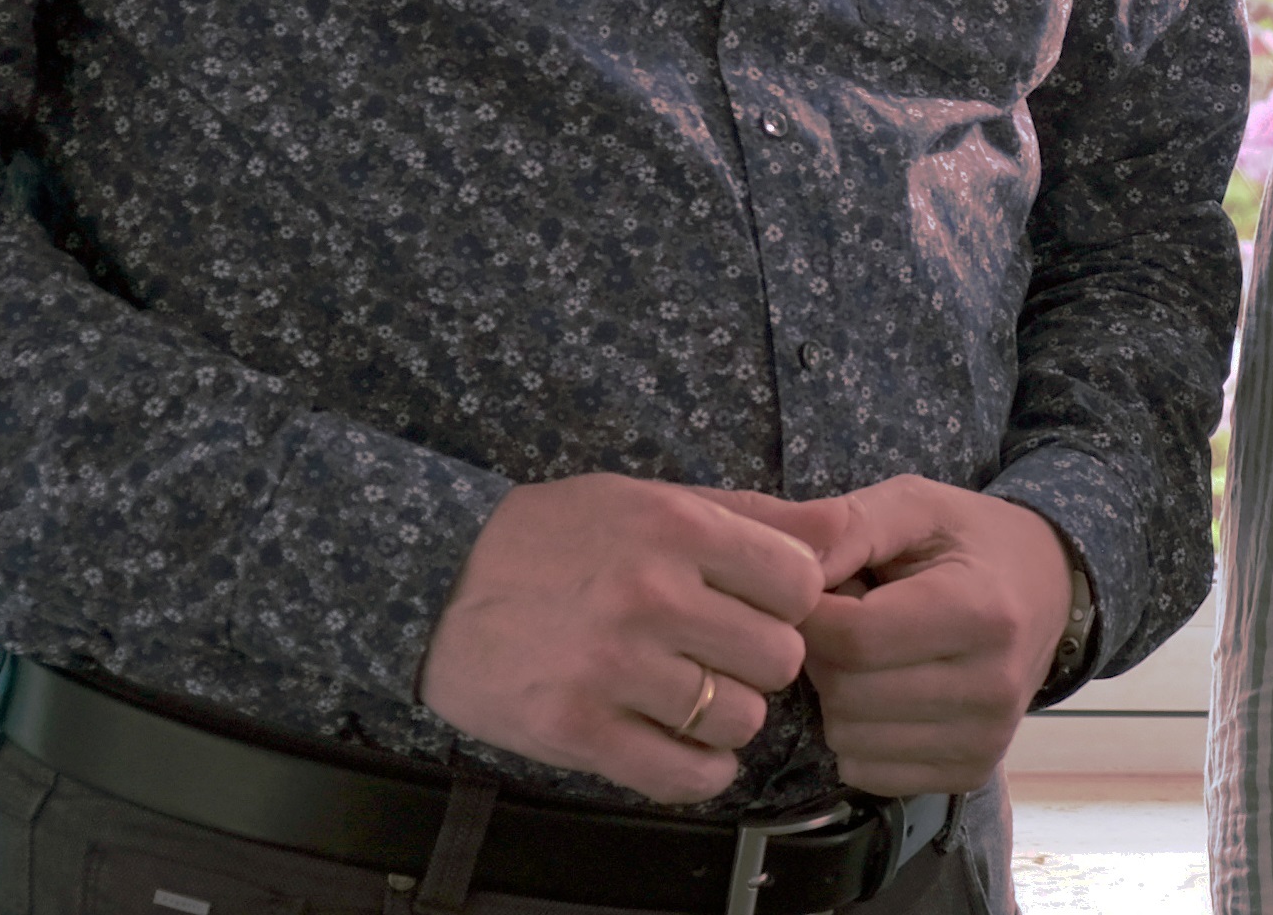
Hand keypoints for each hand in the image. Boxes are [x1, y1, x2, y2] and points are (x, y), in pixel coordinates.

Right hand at [418, 474, 823, 804]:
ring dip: (728, 718)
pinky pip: (682, 775)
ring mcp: (612, 667)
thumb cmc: (554, 537)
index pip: (800, 582)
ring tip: (692, 698)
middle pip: (779, 657)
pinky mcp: (575, 730)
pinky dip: (698, 771)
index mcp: (676, 528)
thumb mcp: (650, 499)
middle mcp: (651, 596)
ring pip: (741, 720)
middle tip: (722, 655)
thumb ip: (750, 514)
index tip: (762, 607)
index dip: (791, 601)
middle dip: (761, 661)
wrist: (432, 584)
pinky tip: (682, 749)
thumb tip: (839, 526)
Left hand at [782, 475, 1077, 796]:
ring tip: (869, 654)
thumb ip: (848, 526)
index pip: (854, 639)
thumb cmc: (971, 543)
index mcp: (982, 612)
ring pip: (849, 740)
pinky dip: (858, 734)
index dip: (810, 615)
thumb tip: (785, 564)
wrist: (1050, 589)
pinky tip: (884, 692)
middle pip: (847, 695)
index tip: (815, 592)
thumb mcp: (917, 506)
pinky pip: (867, 772)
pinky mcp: (972, 772)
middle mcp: (993, 686)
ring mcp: (986, 738)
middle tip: (843, 621)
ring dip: (836, 697)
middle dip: (822, 655)